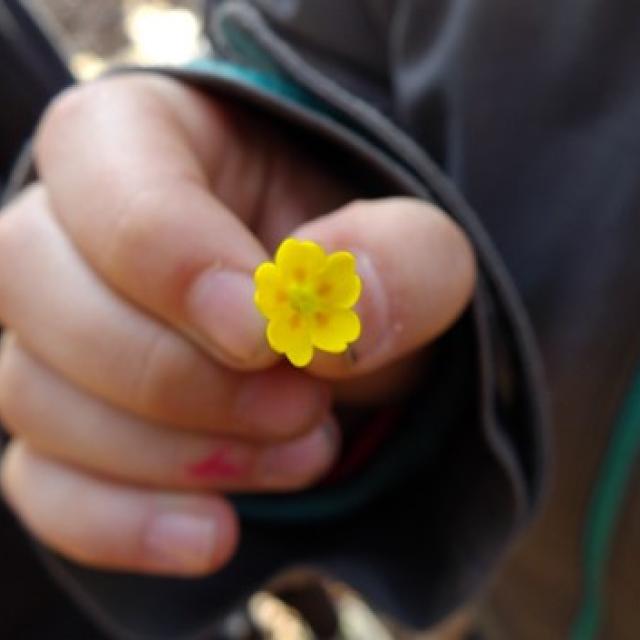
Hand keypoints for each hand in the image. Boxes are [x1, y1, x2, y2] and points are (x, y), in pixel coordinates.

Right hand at [0, 75, 474, 575]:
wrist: (329, 332)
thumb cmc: (355, 266)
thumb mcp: (413, 246)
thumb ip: (402, 257)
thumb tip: (342, 310)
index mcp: (143, 139)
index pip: (102, 171)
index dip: (172, 257)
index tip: (262, 333)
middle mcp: (70, 230)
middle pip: (43, 288)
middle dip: (182, 373)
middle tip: (302, 403)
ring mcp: (49, 334)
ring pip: (34, 395)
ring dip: (177, 450)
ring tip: (300, 453)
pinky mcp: (58, 427)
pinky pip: (43, 483)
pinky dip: (123, 524)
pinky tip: (215, 535)